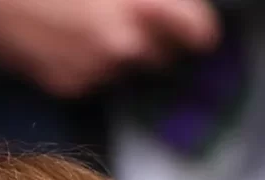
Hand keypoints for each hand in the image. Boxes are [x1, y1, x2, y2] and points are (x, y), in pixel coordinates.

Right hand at [0, 0, 218, 97]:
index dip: (198, 26)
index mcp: (136, 8)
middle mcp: (121, 46)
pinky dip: (89, 57)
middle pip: (165, 54)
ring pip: (128, 65)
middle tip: (137, 12)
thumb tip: (172, 6)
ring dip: (121, 46)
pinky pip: (95, 75)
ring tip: (92, 14)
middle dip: (157, 36)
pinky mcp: (68, 85)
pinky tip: (66, 31)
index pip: (197, 32)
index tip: (197, 26)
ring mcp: (93, 72)